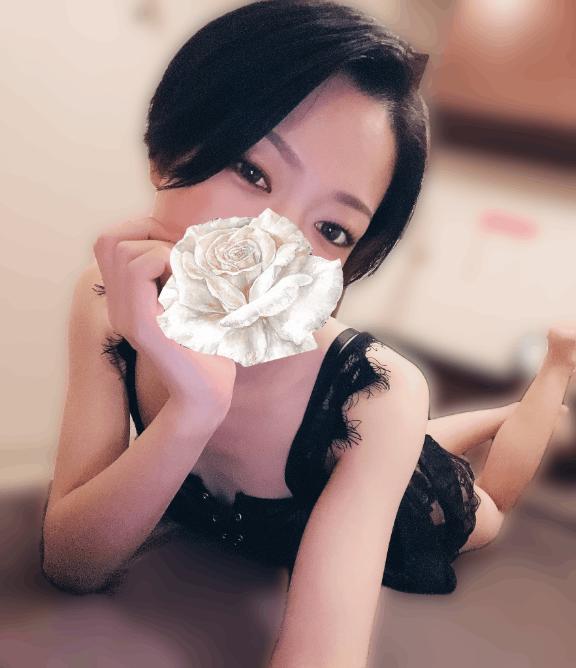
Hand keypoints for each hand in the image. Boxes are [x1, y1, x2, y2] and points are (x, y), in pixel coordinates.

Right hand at [92, 217, 236, 421]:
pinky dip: (166, 259)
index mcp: (127, 299)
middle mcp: (118, 305)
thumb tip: (191, 237)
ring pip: (122, 250)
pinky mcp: (140, 322)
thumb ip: (181, 274)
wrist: (206, 393)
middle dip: (150, 231)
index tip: (178, 241)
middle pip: (110, 240)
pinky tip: (188, 282)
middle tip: (184, 251)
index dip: (143, 228)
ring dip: (160, 247)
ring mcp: (125, 314)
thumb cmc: (208, 349)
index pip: (110, 242)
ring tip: (187, 272)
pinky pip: (139, 268)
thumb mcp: (194, 302)